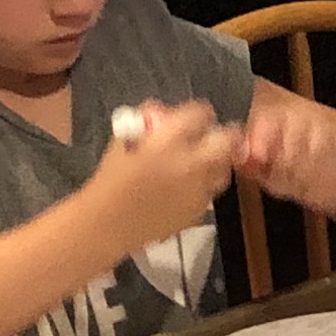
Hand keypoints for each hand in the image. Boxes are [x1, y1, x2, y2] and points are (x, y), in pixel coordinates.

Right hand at [97, 101, 237, 235]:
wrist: (107, 224)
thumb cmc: (110, 181)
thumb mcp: (123, 142)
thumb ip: (145, 125)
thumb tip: (157, 111)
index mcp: (167, 142)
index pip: (200, 114)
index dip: (200, 112)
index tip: (197, 115)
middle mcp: (190, 164)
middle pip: (227, 139)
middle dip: (226, 134)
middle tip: (216, 135)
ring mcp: (198, 190)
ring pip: (224, 168)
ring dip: (218, 160)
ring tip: (204, 161)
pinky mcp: (198, 211)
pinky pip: (211, 192)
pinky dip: (205, 185)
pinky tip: (189, 186)